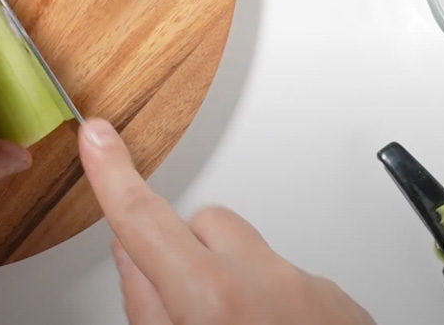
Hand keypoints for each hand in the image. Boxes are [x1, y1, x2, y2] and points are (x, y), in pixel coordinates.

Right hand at [79, 119, 374, 324]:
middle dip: (185, 250)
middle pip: (204, 225)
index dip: (112, 172)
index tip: (95, 136)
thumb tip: (135, 259)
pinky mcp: (347, 308)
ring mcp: (314, 293)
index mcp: (210, 301)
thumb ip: (146, 308)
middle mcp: (267, 283)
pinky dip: (279, 307)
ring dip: (236, 284)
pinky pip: (297, 283)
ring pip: (254, 256)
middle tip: (181, 307)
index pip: (143, 218)